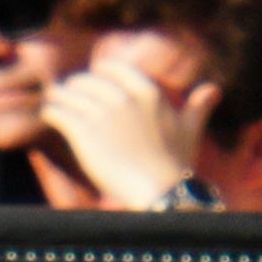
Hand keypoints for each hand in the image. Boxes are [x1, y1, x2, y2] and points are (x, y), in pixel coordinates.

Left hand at [40, 59, 219, 209]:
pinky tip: (49, 117)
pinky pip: (59, 112)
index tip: (92, 80)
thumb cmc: (176, 164)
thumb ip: (197, 107)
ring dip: (58, 97)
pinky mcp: (84, 133)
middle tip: (66, 93)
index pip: (113, 68)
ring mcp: (103, 114)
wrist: (161, 192)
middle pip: (88, 81)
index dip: (99, 73)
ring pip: (69, 94)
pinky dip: (51, 112)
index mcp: (148, 93)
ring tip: (53, 102)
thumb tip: (213, 90)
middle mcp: (124, 98)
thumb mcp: (190, 130)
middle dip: (75, 86)